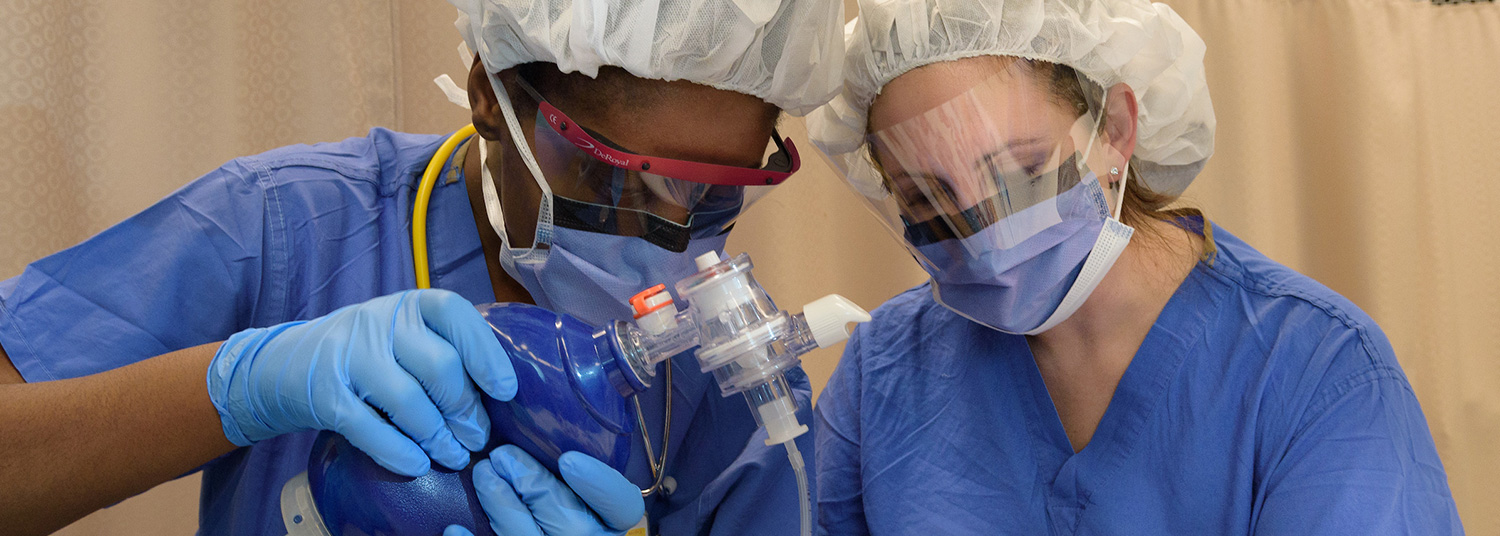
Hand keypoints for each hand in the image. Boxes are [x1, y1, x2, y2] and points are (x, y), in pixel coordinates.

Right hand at [206, 289, 516, 475]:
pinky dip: (398, 450)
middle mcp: (377, 322)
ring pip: (407, 399)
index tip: (505, 391)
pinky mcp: (323, 394)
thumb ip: (443, 349)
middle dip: (465, 408)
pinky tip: (418, 465)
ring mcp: (347, 356)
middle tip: (478, 437)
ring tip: (455, 456)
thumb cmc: (366, 355)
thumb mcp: (403, 336)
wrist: (283, 366)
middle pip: (438, 365)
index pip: (454, 313)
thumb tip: (497, 394)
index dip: (486, 352)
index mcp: (408, 304)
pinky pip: (368, 427)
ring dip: (438, 436)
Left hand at [443, 446, 644, 535]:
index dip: (599, 484)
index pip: (623, 507)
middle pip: (567, 518)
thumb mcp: (589, 493)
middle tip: (502, 454)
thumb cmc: (571, 510)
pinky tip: (454, 527)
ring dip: (499, 503)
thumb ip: (581, 471)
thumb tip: (557, 420)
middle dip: (530, 483)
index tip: (568, 459)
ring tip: (483, 473)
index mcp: (612, 523)